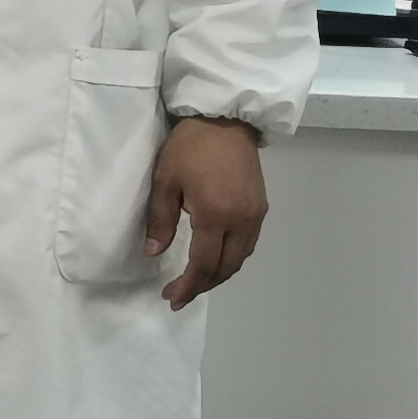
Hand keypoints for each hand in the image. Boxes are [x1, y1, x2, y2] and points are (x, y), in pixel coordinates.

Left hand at [147, 117, 266, 308]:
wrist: (225, 120)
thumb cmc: (190, 148)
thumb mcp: (165, 181)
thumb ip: (161, 220)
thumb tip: (155, 253)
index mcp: (216, 216)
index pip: (204, 263)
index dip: (188, 285)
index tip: (171, 298)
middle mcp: (242, 221)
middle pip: (226, 267)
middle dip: (203, 286)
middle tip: (180, 296)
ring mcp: (255, 215)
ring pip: (240, 258)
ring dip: (219, 275)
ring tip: (196, 282)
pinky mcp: (261, 208)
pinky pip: (248, 244)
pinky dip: (231, 259)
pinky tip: (216, 260)